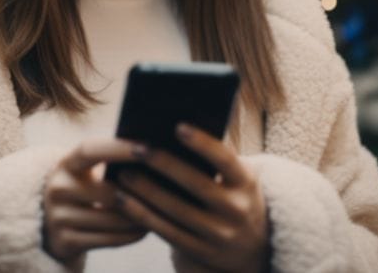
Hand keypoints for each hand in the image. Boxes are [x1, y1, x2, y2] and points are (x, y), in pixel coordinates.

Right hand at [42, 139, 149, 261]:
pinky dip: (131, 235)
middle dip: (139, 193)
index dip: (118, 148)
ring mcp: (58, 218)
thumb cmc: (82, 187)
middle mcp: (57, 189)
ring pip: (112, 220)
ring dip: (140, 217)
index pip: (90, 151)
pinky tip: (145, 228)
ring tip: (161, 210)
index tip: (148, 147)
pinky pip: (108, 240)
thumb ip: (110, 160)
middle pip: (108, 192)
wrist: (49, 221)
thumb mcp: (86, 171)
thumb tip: (154, 152)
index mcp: (65, 164)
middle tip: (167, 189)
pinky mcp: (65, 241)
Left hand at [114, 124, 269, 272]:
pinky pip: (166, 232)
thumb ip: (215, 159)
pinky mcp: (201, 251)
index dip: (203, 144)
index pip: (225, 160)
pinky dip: (142, 215)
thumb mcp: (239, 177)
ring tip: (123, 173)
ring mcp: (219, 234)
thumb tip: (170, 129)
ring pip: (177, 211)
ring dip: (146, 191)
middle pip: (196, 185)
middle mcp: (236, 210)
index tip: (177, 126)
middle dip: (164, 165)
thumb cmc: (234, 195)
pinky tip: (122, 199)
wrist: (255, 247)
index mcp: (246, 183)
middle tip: (137, 148)